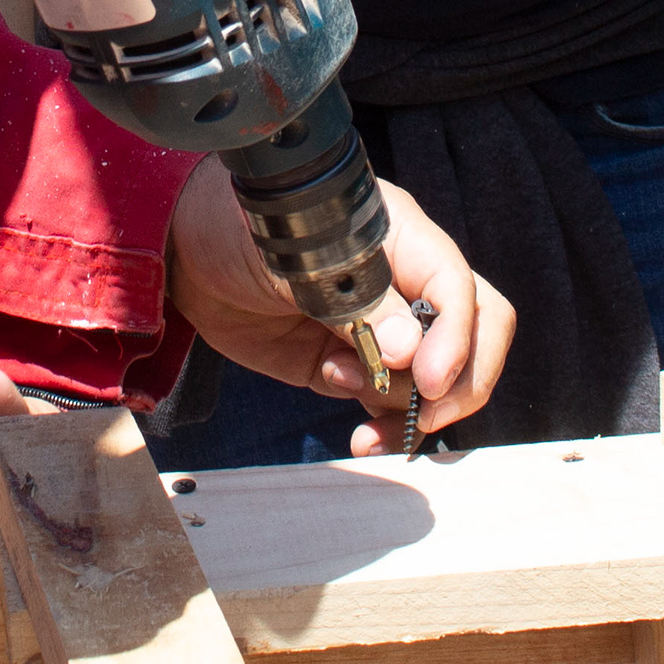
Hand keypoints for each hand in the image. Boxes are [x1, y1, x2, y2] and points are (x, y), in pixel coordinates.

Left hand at [163, 165, 514, 451]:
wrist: (184, 256)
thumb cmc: (238, 229)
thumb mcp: (293, 259)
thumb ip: (355, 301)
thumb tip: (408, 349)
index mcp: (401, 237)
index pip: (456, 286)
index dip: (455, 336)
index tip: (426, 381)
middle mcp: (404, 282)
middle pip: (478, 331)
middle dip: (460, 380)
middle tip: (419, 414)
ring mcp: (384, 327)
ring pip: (438, 377)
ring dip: (406, 405)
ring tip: (348, 396)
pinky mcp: (353, 363)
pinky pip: (392, 402)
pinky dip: (387, 426)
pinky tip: (359, 433)